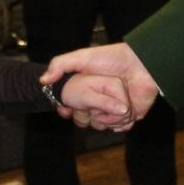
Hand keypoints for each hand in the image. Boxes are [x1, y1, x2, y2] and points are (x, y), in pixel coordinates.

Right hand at [44, 42, 159, 123]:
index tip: (66, 110)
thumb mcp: (82, 57)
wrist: (141, 63)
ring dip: (106, 119)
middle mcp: (102, 100)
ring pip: (104, 126)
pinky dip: (121, 123)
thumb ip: (60, 65)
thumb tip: (42, 81)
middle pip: (86, 120)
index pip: (73, 107)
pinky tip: (122, 110)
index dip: (68, 110)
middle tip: (91, 108)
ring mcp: (116, 108)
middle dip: (86, 116)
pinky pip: (122, 127)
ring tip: (112, 106)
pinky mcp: (131, 114)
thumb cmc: (112, 58)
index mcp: (90, 90)